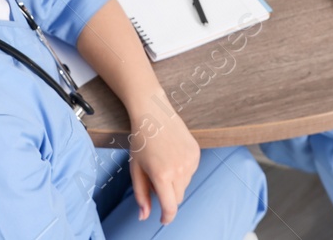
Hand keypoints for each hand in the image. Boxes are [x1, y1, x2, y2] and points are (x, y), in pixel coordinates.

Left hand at [127, 101, 200, 223]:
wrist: (153, 113)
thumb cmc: (141, 141)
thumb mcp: (136, 169)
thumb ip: (141, 195)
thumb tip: (145, 216)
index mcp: (162, 175)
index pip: (170, 207)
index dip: (167, 217)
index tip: (163, 219)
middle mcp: (179, 169)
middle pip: (178, 197)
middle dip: (167, 195)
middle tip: (154, 177)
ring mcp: (190, 160)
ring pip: (185, 184)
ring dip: (175, 182)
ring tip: (163, 162)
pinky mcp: (196, 152)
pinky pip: (191, 171)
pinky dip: (182, 170)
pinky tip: (172, 155)